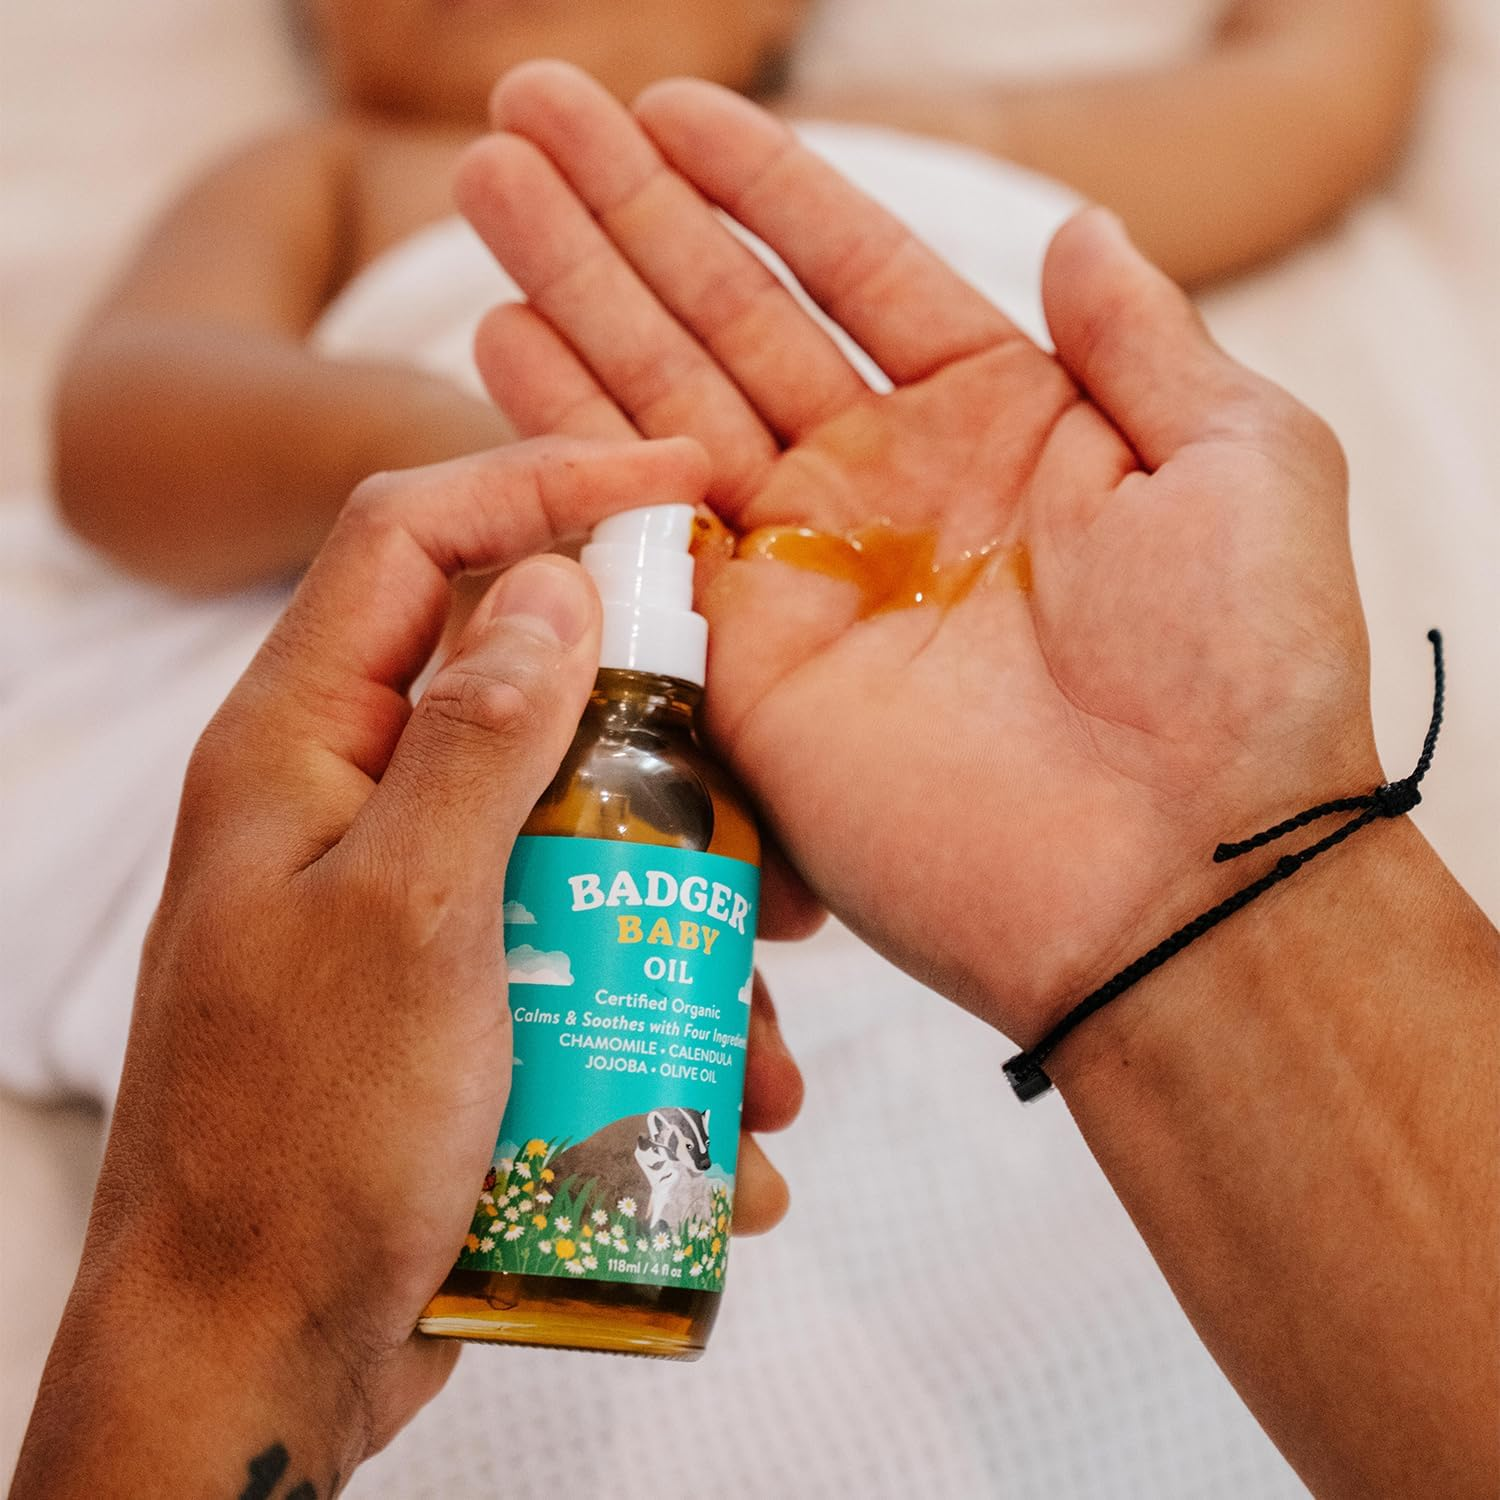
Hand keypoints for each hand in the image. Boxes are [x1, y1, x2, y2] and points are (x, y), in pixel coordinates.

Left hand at [15, 438, 802, 1495]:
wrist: (251, 1353)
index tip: (683, 487)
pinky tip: (729, 1115)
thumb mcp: (408, 920)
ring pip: (575, 840)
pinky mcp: (454, 993)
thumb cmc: (305, 1139)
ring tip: (769, 1029)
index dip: (545, 482)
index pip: (416, 537)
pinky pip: (576, 954)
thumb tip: (548, 583)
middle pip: (527, 692)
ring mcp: (405, 901)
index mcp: (303, 745)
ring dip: (684, 923)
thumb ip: (476, 739)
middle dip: (667, 753)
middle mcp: (351, 801)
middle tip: (770, 833)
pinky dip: (659, 1015)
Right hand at [456, 63, 1376, 1045]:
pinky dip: (565, 442)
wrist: (1180, 874)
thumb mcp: (1242, 461)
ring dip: (571, 295)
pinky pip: (638, 535)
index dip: (758, 184)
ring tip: (486, 186)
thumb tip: (1086, 229)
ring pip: (659, 406)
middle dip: (624, 215)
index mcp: (1000, 423)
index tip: (666, 104)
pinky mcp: (742, 670)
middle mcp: (884, 492)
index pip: (852, 269)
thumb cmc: (1245, 672)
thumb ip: (1146, 339)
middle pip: (726, 320)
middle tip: (523, 112)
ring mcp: (803, 579)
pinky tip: (504, 341)